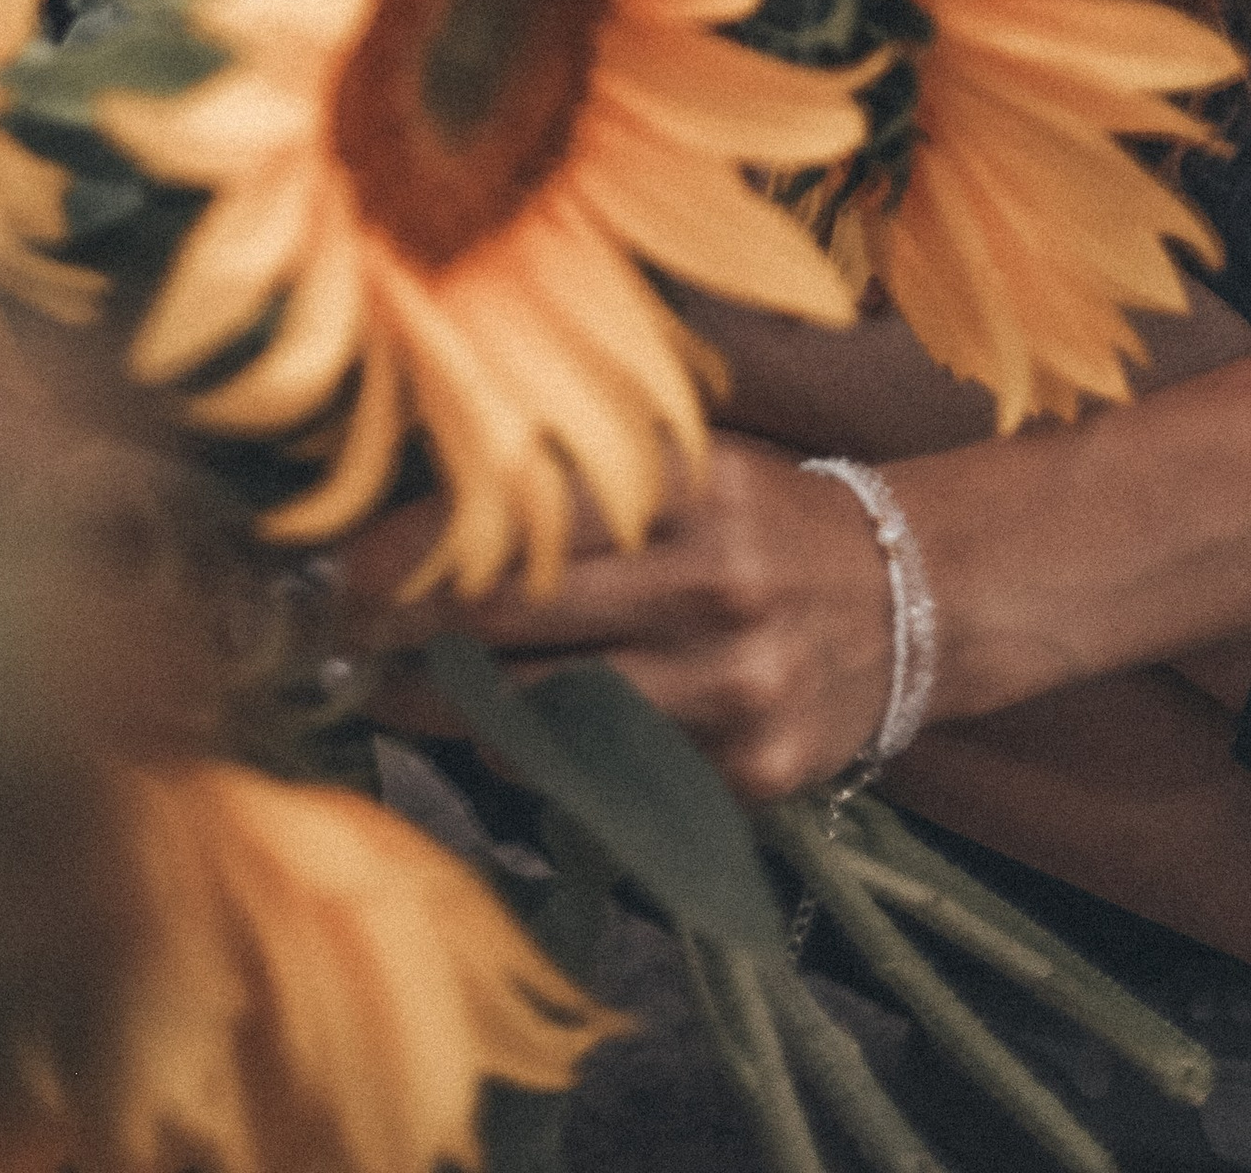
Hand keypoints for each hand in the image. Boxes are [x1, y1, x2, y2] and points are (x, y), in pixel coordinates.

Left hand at [338, 439, 895, 806]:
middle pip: (513, 619)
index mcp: (687, 483)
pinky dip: (547, 766)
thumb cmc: (757, 517)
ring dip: (452, 713)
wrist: (915, 596)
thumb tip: (405, 508)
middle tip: (335, 641)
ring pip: (547, 720)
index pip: (517, 518)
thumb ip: (570, 482)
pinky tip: (510, 742)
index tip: (338, 573)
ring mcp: (737, 690)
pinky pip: (611, 785)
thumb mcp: (681, 463)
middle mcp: (714, 584)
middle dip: (402, 636)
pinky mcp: (755, 776)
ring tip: (396, 693)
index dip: (411, 552)